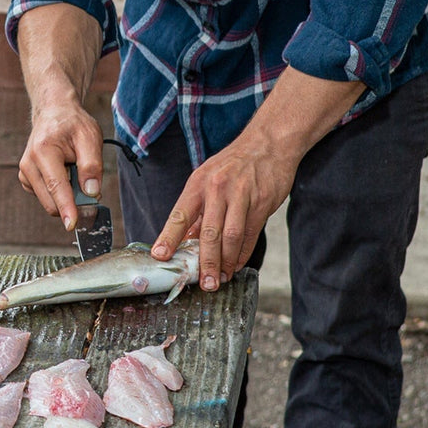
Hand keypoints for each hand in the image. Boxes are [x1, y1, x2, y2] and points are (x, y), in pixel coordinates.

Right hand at [18, 95, 106, 231]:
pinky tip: (63, 173)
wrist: (53, 113)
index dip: (66, 208)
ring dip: (66, 195)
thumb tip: (92, 193)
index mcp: (44, 151)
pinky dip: (58, 192)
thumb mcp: (90, 137)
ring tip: (72, 170)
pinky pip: (45, 197)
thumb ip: (92, 165)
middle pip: (51, 200)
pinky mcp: (26, 179)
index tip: (71, 225)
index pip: (56, 186)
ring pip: (48, 202)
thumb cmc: (73, 124)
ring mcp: (25, 172)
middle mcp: (29, 163)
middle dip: (72, 201)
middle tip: (88, 182)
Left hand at [148, 132, 297, 290]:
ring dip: (226, 262)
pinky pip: (250, 235)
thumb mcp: (207, 179)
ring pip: (230, 237)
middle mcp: (217, 189)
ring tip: (221, 278)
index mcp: (198, 184)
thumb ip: (198, 209)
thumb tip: (186, 240)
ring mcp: (241, 196)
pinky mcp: (261, 203)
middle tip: (204, 283)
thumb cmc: (233, 164)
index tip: (160, 256)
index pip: (179, 215)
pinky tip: (237, 264)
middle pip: (208, 232)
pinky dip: (243, 254)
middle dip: (205, 261)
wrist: (268, 144)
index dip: (169, 237)